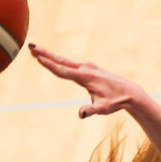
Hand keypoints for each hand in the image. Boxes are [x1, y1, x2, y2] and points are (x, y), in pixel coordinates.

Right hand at [29, 44, 144, 118]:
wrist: (129, 93)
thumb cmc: (116, 102)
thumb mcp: (103, 108)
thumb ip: (92, 110)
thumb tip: (81, 115)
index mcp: (85, 77)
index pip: (63, 71)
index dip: (49, 65)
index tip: (37, 58)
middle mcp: (85, 69)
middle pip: (61, 61)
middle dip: (45, 54)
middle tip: (30, 46)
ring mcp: (88, 67)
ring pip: (65, 61)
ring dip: (50, 55)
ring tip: (36, 51)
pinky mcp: (90, 68)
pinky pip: (71, 63)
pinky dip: (60, 60)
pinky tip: (53, 59)